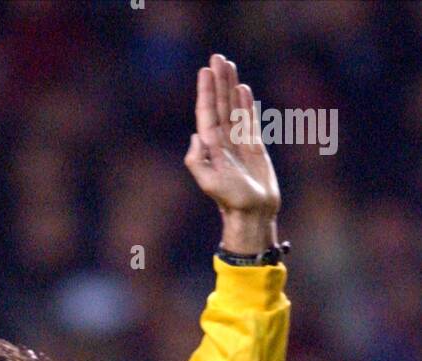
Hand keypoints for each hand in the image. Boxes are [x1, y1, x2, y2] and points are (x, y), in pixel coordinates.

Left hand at [184, 53, 280, 253]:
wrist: (253, 213)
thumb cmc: (230, 201)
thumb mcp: (209, 183)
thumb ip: (197, 161)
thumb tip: (196, 135)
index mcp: (211, 147)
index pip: (207, 112)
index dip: (206, 91)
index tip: (206, 70)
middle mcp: (223, 141)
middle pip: (219, 104)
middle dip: (218, 81)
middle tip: (218, 57)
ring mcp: (238, 142)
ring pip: (233, 108)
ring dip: (231, 87)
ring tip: (229, 66)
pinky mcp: (254, 146)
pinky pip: (249, 119)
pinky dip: (246, 104)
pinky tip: (244, 89)